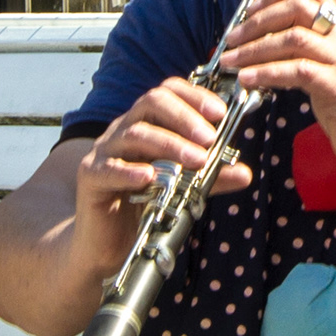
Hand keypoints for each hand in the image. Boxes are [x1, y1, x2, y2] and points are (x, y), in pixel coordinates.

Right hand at [73, 78, 248, 269]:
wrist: (107, 242)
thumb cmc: (143, 206)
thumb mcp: (184, 188)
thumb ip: (211, 178)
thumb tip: (244, 173)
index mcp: (146, 123)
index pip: (168, 92)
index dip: (194, 97)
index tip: (220, 113)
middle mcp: (124, 130)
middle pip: (151, 102)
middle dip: (184, 117)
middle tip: (209, 139)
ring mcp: (105, 151)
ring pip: (134, 133)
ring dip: (169, 144)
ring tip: (196, 161)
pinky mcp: (91, 177)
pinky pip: (109, 168)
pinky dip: (130, 171)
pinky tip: (150, 178)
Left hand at [212, 0, 335, 185]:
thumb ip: (313, 53)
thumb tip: (272, 45)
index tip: (251, 9)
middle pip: (299, 8)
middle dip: (259, 20)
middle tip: (233, 37)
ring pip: (294, 38)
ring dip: (255, 48)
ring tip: (232, 60)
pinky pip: (298, 70)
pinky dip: (268, 72)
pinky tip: (249, 79)